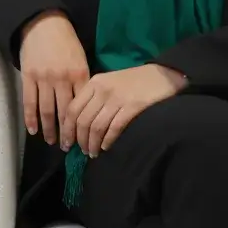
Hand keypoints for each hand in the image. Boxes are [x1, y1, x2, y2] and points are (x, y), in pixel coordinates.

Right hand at [19, 10, 90, 145]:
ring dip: (49, 129)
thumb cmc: (66, 42)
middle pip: (65, 112)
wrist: (44, 24)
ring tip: (52, 141)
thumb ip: (83, 81)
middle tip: (67, 147)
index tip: (84, 137)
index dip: (82, 124)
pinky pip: (29, 102)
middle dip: (66, 132)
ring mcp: (44, 78)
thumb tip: (86, 105)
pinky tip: (34, 130)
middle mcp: (62, 79)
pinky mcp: (28, 77)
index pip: (82, 106)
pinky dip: (30, 118)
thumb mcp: (81, 59)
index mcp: (79, 74)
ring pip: (46, 110)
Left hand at [62, 64, 188, 155]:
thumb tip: (77, 123)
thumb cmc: (134, 81)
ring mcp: (117, 98)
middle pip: (82, 120)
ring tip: (92, 153)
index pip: (72, 109)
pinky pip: (114, 128)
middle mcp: (102, 90)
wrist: (162, 74)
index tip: (66, 143)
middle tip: (80, 151)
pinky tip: (106, 147)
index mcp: (94, 82)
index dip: (66, 129)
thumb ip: (93, 97)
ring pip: (96, 127)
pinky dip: (107, 140)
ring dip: (92, 144)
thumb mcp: (109, 82)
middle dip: (78, 140)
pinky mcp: (132, 106)